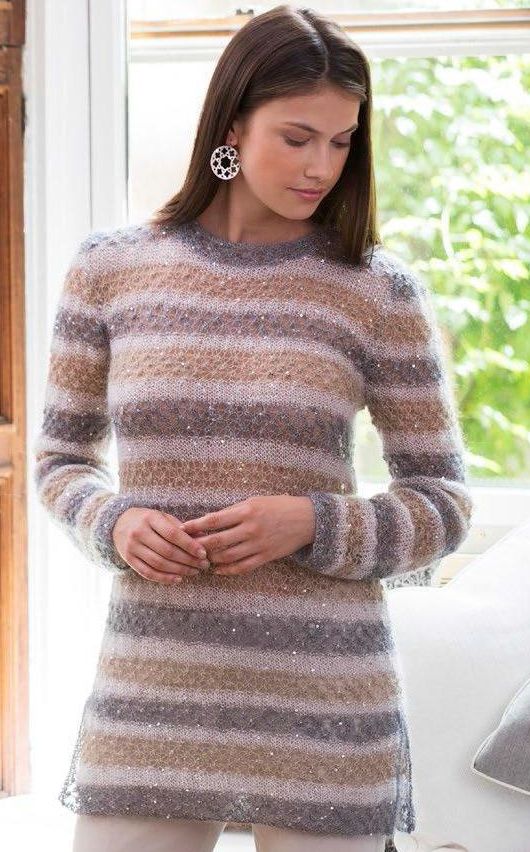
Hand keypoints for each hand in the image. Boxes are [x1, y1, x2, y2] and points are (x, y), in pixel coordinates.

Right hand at [112, 508, 211, 583]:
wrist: (118, 523)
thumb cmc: (147, 519)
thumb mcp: (162, 517)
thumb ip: (181, 527)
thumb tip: (204, 537)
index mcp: (150, 518)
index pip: (173, 534)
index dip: (190, 545)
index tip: (204, 553)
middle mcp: (139, 532)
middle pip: (167, 551)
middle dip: (188, 560)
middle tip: (203, 565)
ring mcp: (132, 547)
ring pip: (159, 563)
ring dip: (179, 570)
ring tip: (194, 572)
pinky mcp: (129, 560)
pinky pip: (148, 573)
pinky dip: (164, 578)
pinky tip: (178, 579)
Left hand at [180, 495, 315, 575]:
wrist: (306, 519)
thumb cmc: (278, 506)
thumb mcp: (255, 501)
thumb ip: (234, 511)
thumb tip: (210, 521)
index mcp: (246, 510)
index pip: (214, 520)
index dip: (195, 526)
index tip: (182, 529)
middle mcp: (251, 528)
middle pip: (216, 541)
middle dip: (199, 546)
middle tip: (186, 549)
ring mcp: (258, 544)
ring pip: (227, 556)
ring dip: (211, 560)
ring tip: (201, 559)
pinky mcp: (266, 557)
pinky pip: (242, 567)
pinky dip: (227, 570)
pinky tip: (218, 570)